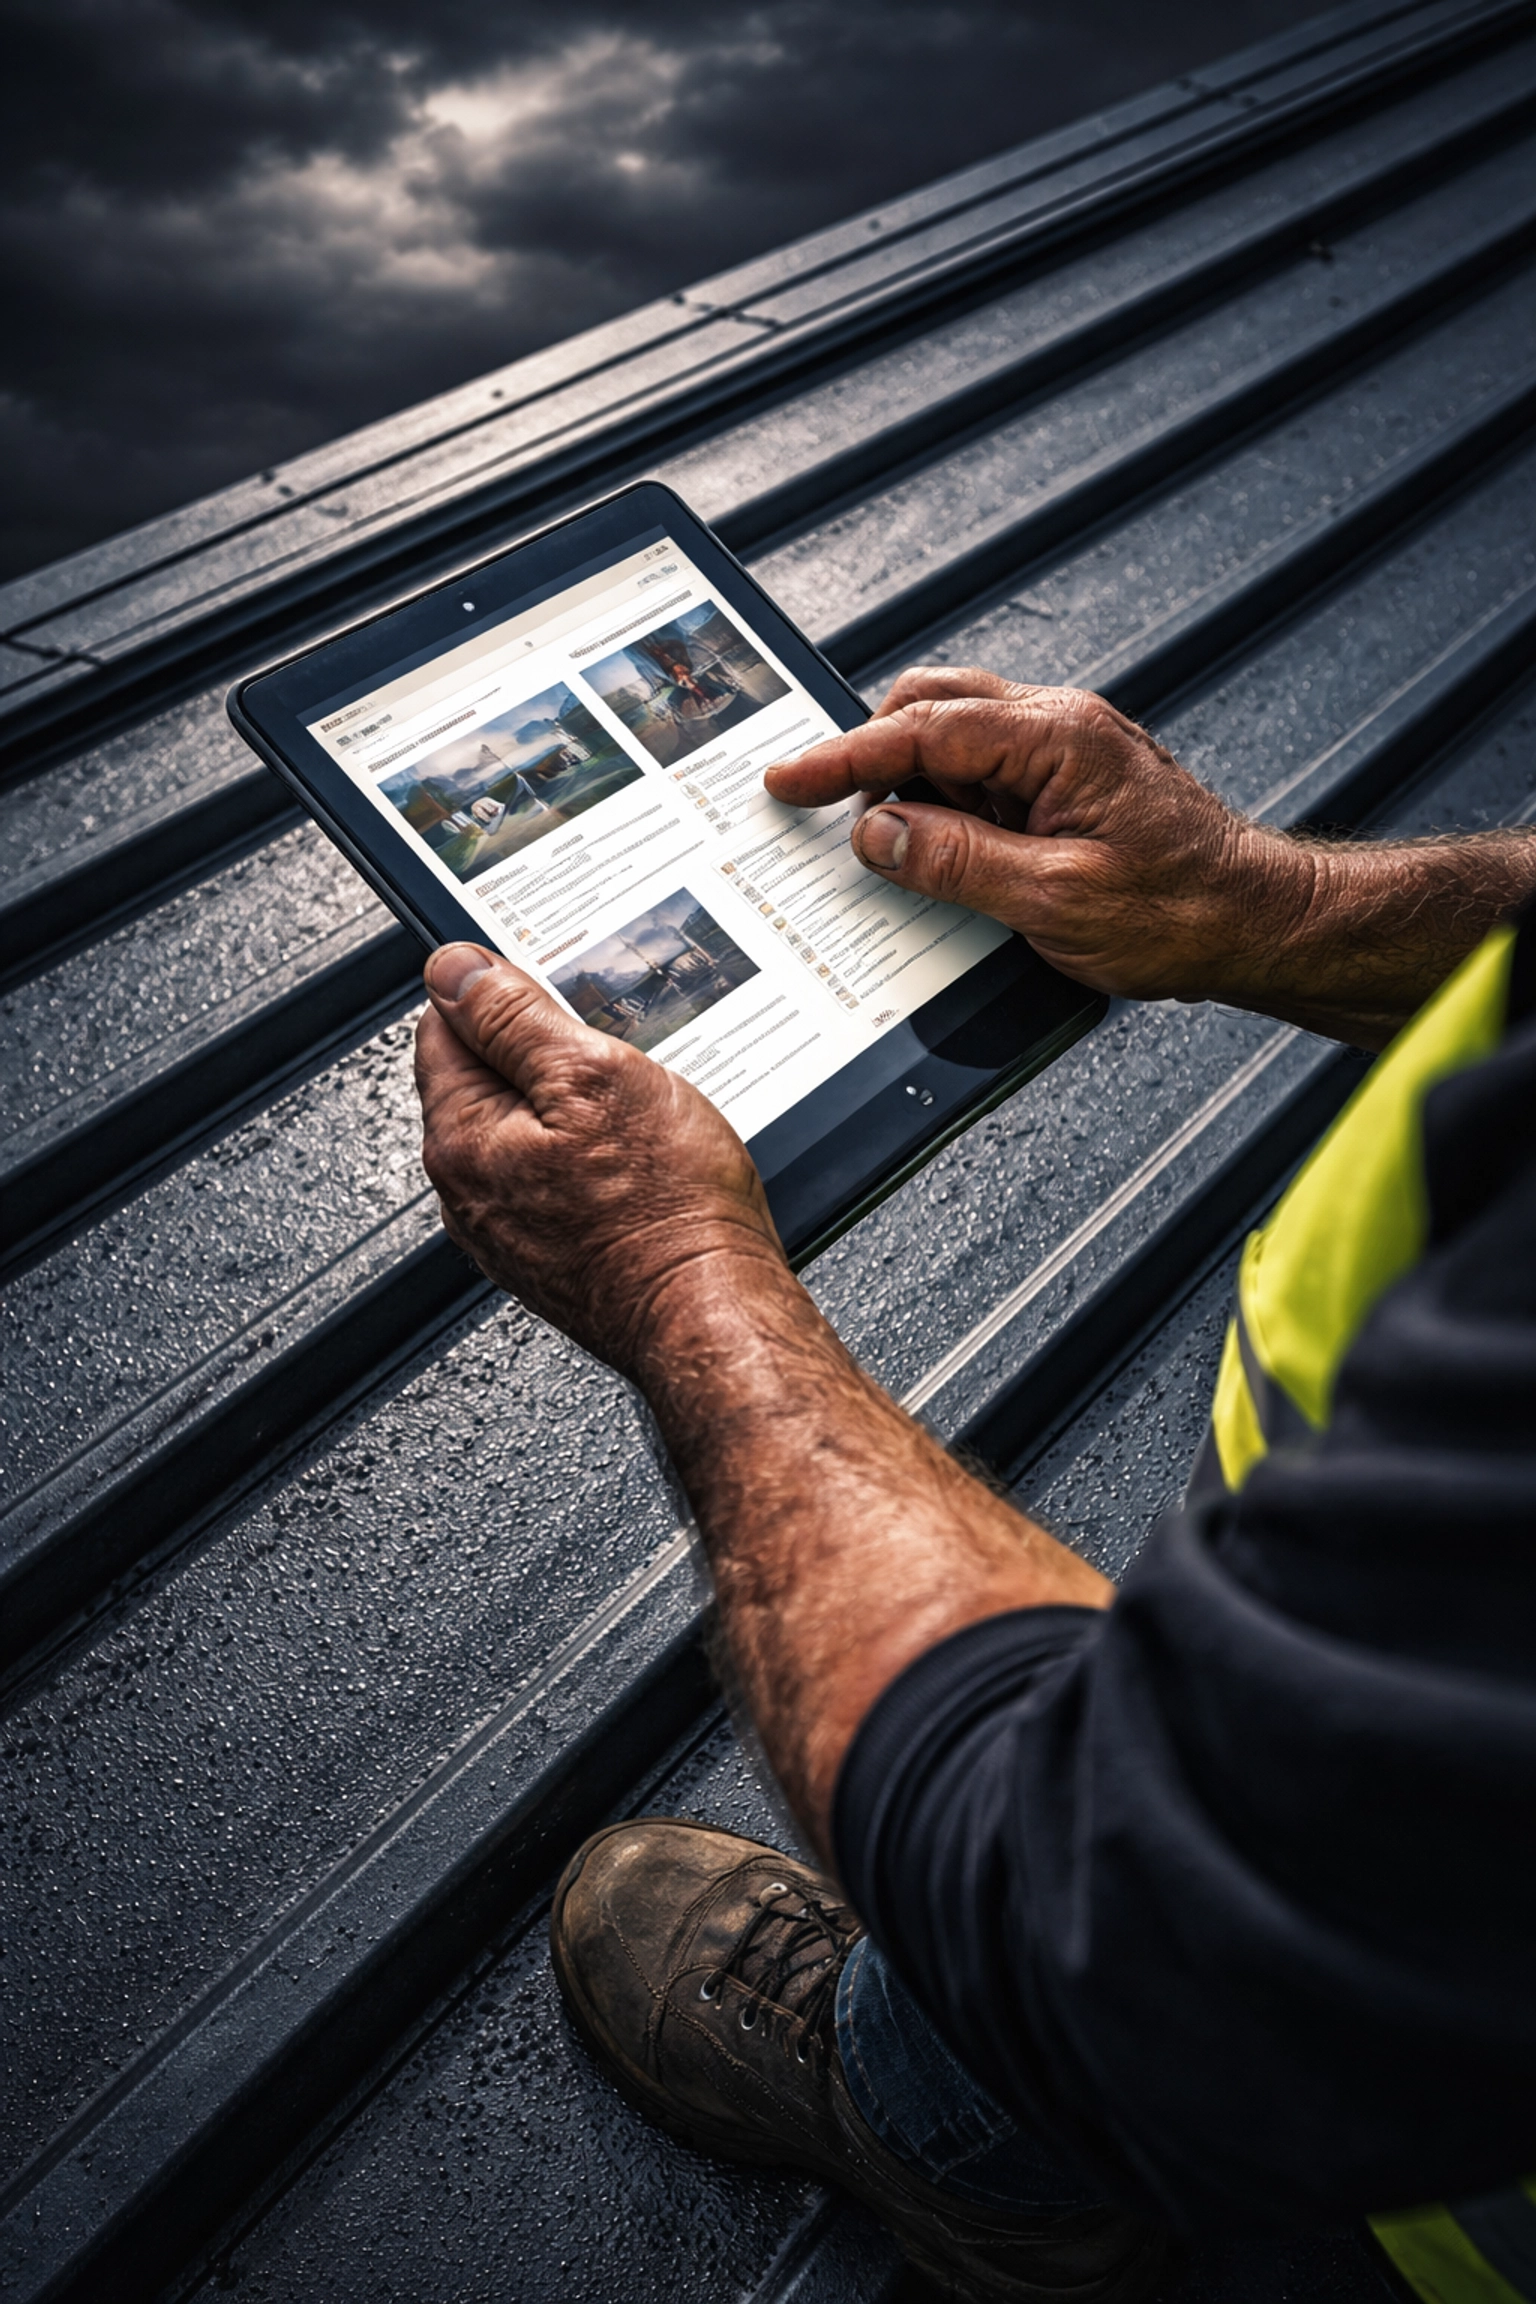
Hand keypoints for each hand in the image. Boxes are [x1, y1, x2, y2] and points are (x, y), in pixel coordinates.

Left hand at [414, 945, 783, 1372]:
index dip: (506, 996)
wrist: (710, 1311)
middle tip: (615, 1069)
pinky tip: (640, 1170)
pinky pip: (558, 1180)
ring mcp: (508, 1229)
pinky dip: (594, 1163)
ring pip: (528, 1131)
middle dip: (546, 1058)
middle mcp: (469, 1190)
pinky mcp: (550, 1255)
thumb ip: (511, 1017)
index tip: (560, 1001)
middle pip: (486, 1079)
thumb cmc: (667, 1211)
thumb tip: (453, 969)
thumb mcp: (594, 1075)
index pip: (443, 1024)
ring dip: (576, 1113)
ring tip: (637, 1125)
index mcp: (461, 1137)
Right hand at [764, 666, 1295, 1003]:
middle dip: (872, 756)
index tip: (788, 782)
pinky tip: (944, 855)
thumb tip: (879, 834)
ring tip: (896, 854)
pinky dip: (951, 804)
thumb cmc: (1183, 914)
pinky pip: (989, 771)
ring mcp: (1069, 748)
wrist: (1260, 924)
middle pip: (933, 707)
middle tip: (829, 815)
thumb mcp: (1054, 901)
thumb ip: (957, 862)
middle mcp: (1062, 725)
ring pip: (958, 737)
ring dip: (915, 786)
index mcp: (1058, 739)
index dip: (844, 758)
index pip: (923, 731)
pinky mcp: (1074, 780)